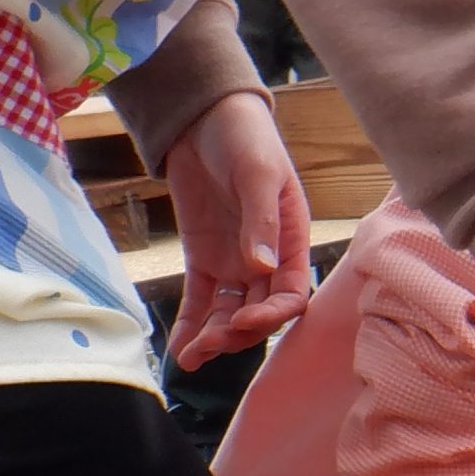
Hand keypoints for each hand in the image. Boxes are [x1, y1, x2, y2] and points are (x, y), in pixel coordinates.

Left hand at [164, 91, 312, 369]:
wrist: (206, 118)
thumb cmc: (245, 139)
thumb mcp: (257, 174)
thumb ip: (260, 221)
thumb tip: (262, 267)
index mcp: (293, 241)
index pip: (291, 293)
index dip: (271, 315)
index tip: (243, 320)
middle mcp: (268, 260)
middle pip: (259, 312)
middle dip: (237, 333)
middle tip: (209, 346)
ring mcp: (235, 262)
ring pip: (230, 313)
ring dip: (215, 338)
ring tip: (190, 357)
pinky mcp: (204, 259)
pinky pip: (201, 300)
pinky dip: (192, 324)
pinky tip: (181, 349)